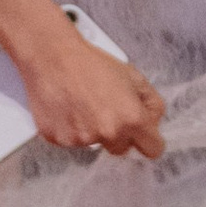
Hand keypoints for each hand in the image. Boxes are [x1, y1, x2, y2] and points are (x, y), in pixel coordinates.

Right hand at [18, 19, 164, 160]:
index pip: (152, 149)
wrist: (53, 57)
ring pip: (94, 144)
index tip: (142, 134)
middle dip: (119, 135)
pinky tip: (67, 107)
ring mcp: (81, 139)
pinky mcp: (58, 139)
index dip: (149, 140)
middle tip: (107, 111)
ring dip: (91, 130)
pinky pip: (70, 140)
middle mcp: (108, 133)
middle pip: (121, 149)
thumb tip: (152, 120)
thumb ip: (151, 102)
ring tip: (82, 103)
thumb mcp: (133, 76)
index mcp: (131, 119)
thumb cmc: (92, 63)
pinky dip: (70, 128)